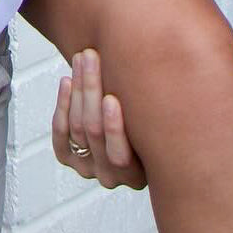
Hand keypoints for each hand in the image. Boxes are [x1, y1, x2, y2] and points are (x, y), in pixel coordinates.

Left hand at [52, 49, 146, 189]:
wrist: (127, 129)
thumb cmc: (147, 121)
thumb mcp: (155, 122)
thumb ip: (153, 109)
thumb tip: (173, 69)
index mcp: (136, 175)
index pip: (120, 155)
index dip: (113, 127)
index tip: (112, 98)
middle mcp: (110, 175)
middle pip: (93, 132)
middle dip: (91, 89)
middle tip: (91, 57)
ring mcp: (87, 168)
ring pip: (76, 127)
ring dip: (78, 88)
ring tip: (82, 59)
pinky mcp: (68, 157)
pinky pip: (60, 132)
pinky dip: (62, 104)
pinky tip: (67, 81)